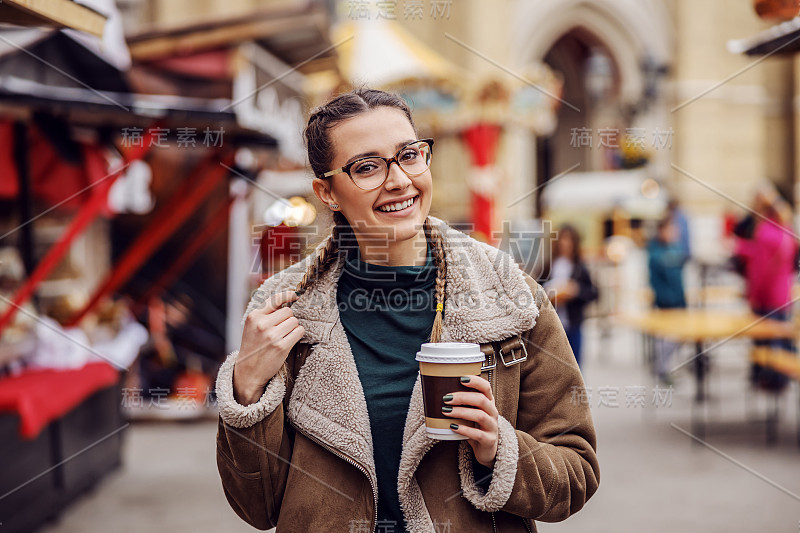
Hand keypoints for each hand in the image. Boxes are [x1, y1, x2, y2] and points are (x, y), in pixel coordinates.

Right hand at [233, 290, 304, 404]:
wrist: (248, 371)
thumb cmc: (253, 346)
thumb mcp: (252, 326)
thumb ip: (265, 314)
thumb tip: (286, 301)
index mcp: (254, 316)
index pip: (275, 299)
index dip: (288, 295)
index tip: (295, 295)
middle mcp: (262, 324)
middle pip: (288, 311)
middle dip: (288, 319)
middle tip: (282, 328)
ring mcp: (272, 335)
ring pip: (295, 321)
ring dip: (293, 327)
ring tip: (284, 335)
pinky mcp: (281, 346)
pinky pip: (299, 332)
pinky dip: (298, 334)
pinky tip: (290, 339)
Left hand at [443, 375, 498, 468]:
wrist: (486, 449)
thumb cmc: (475, 427)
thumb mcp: (471, 412)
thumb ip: (462, 403)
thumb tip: (437, 391)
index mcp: (488, 402)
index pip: (486, 387)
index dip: (475, 381)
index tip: (461, 378)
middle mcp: (492, 412)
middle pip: (481, 400)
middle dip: (462, 397)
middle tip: (446, 398)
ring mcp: (492, 426)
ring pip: (479, 415)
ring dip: (461, 412)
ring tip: (446, 411)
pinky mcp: (489, 440)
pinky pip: (477, 434)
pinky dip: (464, 429)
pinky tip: (453, 426)